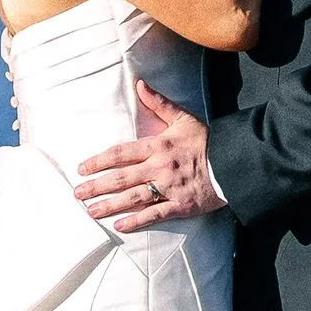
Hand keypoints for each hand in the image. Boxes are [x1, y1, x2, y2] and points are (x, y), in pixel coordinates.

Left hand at [75, 82, 225, 226]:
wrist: (234, 162)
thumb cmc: (207, 139)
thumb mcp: (182, 118)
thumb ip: (158, 103)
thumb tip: (139, 85)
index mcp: (157, 146)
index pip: (120, 154)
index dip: (98, 161)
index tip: (82, 168)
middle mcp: (159, 167)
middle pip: (120, 178)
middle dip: (96, 186)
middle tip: (77, 193)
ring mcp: (168, 188)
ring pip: (132, 198)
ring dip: (109, 205)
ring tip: (90, 212)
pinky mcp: (180, 205)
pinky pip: (154, 214)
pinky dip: (136, 220)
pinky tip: (120, 225)